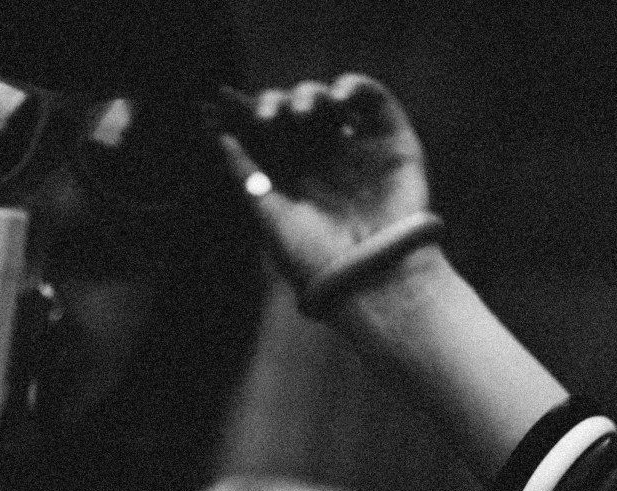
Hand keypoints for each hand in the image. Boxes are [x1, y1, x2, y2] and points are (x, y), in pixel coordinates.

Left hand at [218, 74, 430, 287]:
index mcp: (295, 176)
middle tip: (268, 118)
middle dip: (278, 104)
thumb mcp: (269, 215)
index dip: (250, 113)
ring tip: (301, 113)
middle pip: (298, 112)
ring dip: (312, 95)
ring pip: (332, 102)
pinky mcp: (394, 143)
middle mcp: (326, 160)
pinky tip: (338, 96)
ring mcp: (360, 149)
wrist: (369, 278)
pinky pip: (377, 101)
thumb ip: (246, 174)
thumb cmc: (315, 257)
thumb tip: (221, 138)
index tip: (225, 100)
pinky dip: (356, 87)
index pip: (270, 133)